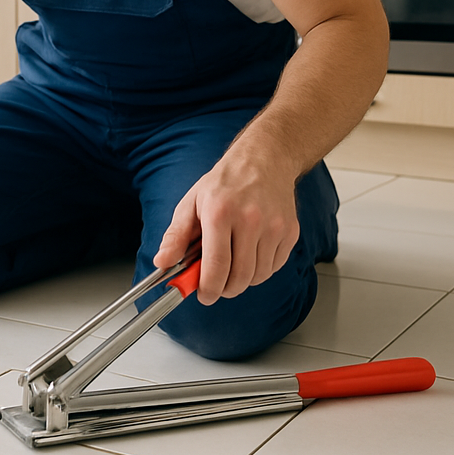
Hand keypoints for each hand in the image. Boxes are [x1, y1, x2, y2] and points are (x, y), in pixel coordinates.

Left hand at [153, 145, 300, 305]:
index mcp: (220, 212)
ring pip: (258, 276)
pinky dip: (261, 268)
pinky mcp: (290, 232)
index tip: (203, 294)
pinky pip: (274, 267)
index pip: (216, 266)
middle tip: (216, 283)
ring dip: (243, 279)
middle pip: (240, 278)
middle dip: (225, 289)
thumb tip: (162, 262)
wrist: (264, 160)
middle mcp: (250, 220)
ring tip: (233, 260)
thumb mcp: (191, 202)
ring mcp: (274, 226)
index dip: (208, 289)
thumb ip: (176, 235)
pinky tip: (251, 251)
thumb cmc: (225, 182)